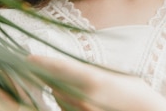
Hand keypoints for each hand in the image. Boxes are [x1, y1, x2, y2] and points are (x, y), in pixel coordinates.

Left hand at [29, 55, 165, 110]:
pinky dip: (68, 105)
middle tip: (51, 72)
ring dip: (61, 93)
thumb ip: (92, 71)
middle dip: (51, 78)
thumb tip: (71, 67)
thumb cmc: (137, 94)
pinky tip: (82, 101)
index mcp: (91, 79)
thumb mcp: (116, 75)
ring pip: (59, 100)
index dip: (41, 62)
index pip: (58, 67)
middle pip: (54, 84)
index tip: (28, 59)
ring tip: (80, 90)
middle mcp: (83, 97)